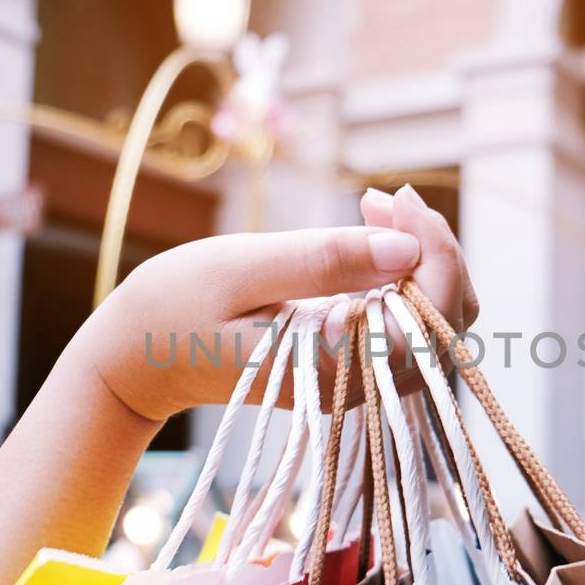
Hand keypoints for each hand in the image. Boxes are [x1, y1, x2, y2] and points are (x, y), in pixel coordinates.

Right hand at [80, 185, 476, 421]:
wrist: (136, 358)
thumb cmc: (175, 308)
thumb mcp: (244, 270)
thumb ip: (325, 261)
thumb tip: (407, 248)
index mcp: (334, 368)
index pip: (430, 320)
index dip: (434, 253)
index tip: (397, 199)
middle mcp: (358, 386)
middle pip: (448, 323)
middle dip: (433, 249)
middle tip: (387, 198)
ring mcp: (358, 381)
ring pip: (436, 323)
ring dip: (422, 258)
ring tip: (378, 208)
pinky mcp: (351, 365)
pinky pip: (408, 323)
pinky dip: (404, 273)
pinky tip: (374, 233)